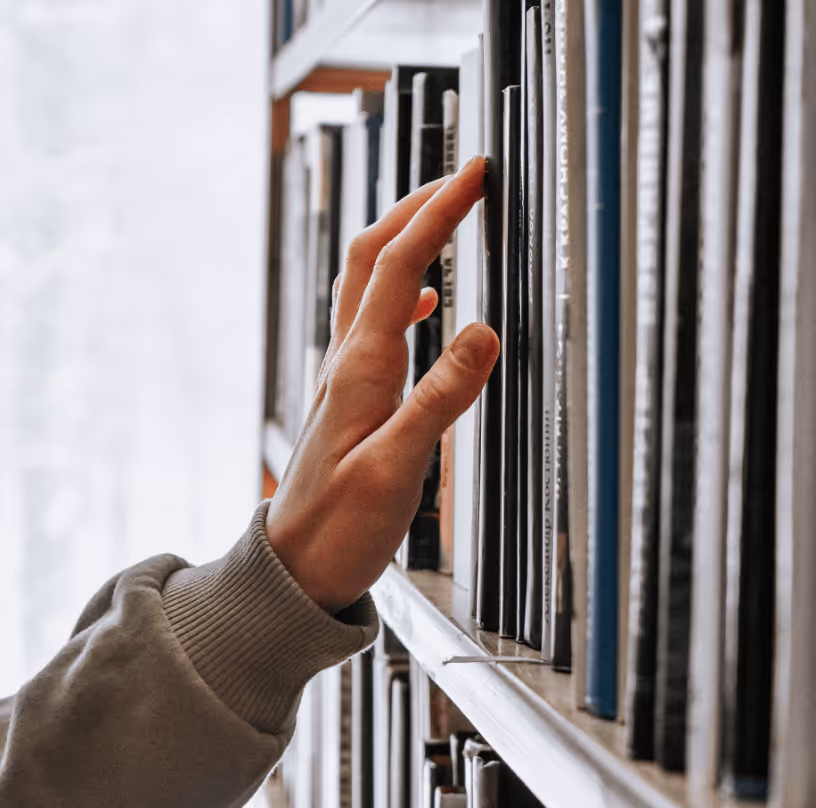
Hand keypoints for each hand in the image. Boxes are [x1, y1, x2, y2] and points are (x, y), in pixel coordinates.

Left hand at [266, 156, 498, 612]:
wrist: (296, 567)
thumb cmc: (339, 528)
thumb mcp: (396, 468)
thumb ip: (440, 398)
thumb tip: (482, 333)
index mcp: (360, 368)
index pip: (401, 265)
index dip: (437, 213)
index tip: (473, 176)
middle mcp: (348, 361)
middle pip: (374, 257)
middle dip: (417, 207)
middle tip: (461, 180)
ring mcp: (346, 376)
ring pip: (369, 283)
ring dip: (405, 241)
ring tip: (443, 220)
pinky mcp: (351, 395)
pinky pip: (372, 323)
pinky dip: (401, 293)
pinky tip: (424, 303)